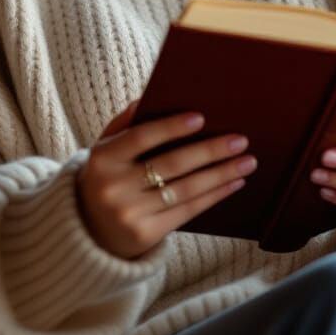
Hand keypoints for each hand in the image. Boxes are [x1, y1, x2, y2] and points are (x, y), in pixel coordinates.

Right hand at [76, 99, 257, 259]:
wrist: (88, 231)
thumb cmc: (106, 177)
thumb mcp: (105, 149)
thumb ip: (124, 124)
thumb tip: (145, 99)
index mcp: (102, 159)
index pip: (141, 137)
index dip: (171, 127)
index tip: (201, 118)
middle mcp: (114, 187)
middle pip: (171, 165)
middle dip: (210, 151)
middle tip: (240, 140)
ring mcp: (130, 214)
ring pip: (185, 189)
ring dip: (221, 174)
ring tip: (247, 161)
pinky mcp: (146, 235)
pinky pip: (187, 210)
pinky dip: (214, 195)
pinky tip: (233, 183)